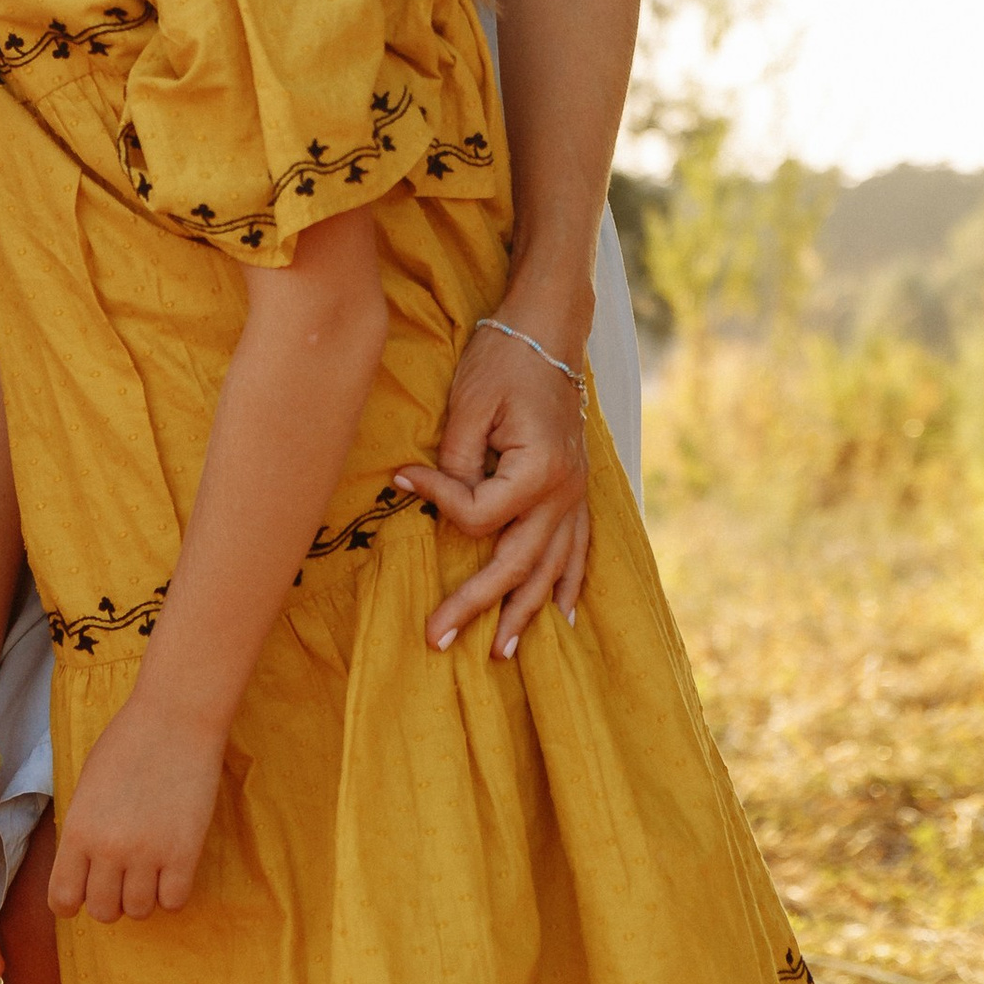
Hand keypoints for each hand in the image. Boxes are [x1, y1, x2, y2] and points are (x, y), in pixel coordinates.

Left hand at [48, 702, 224, 922]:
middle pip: (102, 912)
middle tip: (121, 877)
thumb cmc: (127, 743)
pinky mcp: (185, 854)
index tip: (84, 891)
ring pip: (139, 912)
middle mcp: (109, 849)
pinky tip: (172, 869)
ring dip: (142, 897)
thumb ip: (83, 830)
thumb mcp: (87, 786)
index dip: (71, 902)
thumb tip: (83, 870)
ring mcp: (148, 854)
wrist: (174, 718)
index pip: (62, 899)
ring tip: (149, 870)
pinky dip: (172, 893)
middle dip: (110, 900)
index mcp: (78, 830)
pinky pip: (174, 903)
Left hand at [394, 318, 591, 657]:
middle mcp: (564, 493)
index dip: (436, 500)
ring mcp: (576, 497)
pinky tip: (562, 617)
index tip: (404, 475)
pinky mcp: (577, 492)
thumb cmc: (505, 359)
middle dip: (475, 605)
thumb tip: (426, 494)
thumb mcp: (470, 402)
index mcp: (538, 471)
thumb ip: (455, 458)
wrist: (548, 331)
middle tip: (436, 638)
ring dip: (525, 613)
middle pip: (515, 564)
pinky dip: (570, 585)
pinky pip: (579, 550)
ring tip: (499, 652)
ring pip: (551, 569)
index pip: (478, 515)